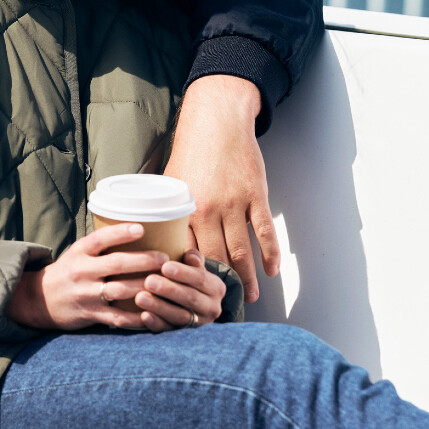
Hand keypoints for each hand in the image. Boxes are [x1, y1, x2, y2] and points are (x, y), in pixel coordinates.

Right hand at [5, 224, 172, 330]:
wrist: (39, 300)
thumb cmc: (68, 272)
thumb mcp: (77, 253)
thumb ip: (101, 245)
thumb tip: (141, 230)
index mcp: (79, 252)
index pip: (101, 238)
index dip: (121, 233)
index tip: (141, 228)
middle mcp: (81, 271)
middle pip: (116, 264)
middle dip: (144, 261)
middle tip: (165, 259)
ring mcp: (86, 294)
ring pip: (120, 290)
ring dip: (145, 287)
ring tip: (165, 283)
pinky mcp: (90, 314)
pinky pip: (118, 317)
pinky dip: (137, 317)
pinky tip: (154, 312)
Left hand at [164, 75, 279, 302]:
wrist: (217, 121)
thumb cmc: (192, 150)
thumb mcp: (172, 181)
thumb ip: (170, 210)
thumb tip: (159, 235)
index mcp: (185, 209)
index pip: (185, 252)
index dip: (188, 277)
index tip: (188, 296)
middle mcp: (209, 211)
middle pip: (215, 258)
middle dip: (217, 285)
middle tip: (221, 306)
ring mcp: (235, 204)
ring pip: (242, 250)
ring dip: (246, 277)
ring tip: (250, 297)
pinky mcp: (256, 196)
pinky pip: (265, 232)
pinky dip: (269, 254)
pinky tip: (270, 271)